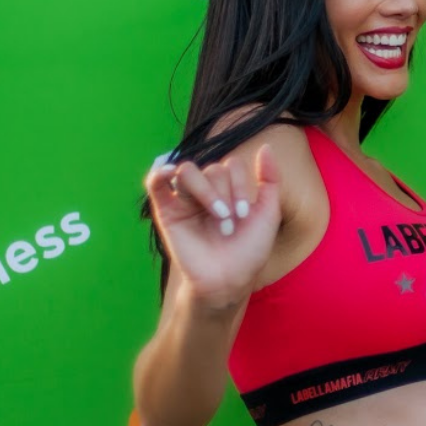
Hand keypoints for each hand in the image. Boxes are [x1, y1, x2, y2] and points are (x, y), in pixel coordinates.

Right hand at [145, 146, 282, 310]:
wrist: (229, 278)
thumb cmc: (249, 250)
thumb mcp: (268, 212)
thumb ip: (270, 179)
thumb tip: (266, 147)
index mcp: (229, 190)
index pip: (232, 165)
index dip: (241, 185)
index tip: (246, 214)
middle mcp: (207, 192)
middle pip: (213, 169)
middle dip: (227, 193)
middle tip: (231, 221)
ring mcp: (185, 200)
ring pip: (189, 171)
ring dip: (207, 192)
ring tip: (218, 216)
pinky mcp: (166, 211)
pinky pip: (155, 183)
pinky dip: (159, 173)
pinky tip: (168, 172)